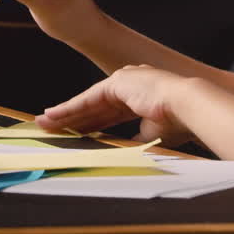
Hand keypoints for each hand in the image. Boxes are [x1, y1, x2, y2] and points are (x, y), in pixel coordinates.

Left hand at [35, 65, 192, 143]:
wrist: (187, 107)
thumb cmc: (179, 122)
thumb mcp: (152, 135)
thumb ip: (135, 140)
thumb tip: (124, 152)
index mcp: (142, 97)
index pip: (111, 114)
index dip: (93, 124)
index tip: (80, 133)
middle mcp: (131, 85)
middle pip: (95, 107)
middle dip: (74, 119)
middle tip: (54, 128)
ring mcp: (122, 82)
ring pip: (86, 103)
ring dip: (65, 114)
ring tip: (45, 124)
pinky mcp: (114, 83)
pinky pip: (86, 100)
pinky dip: (68, 109)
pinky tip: (53, 116)